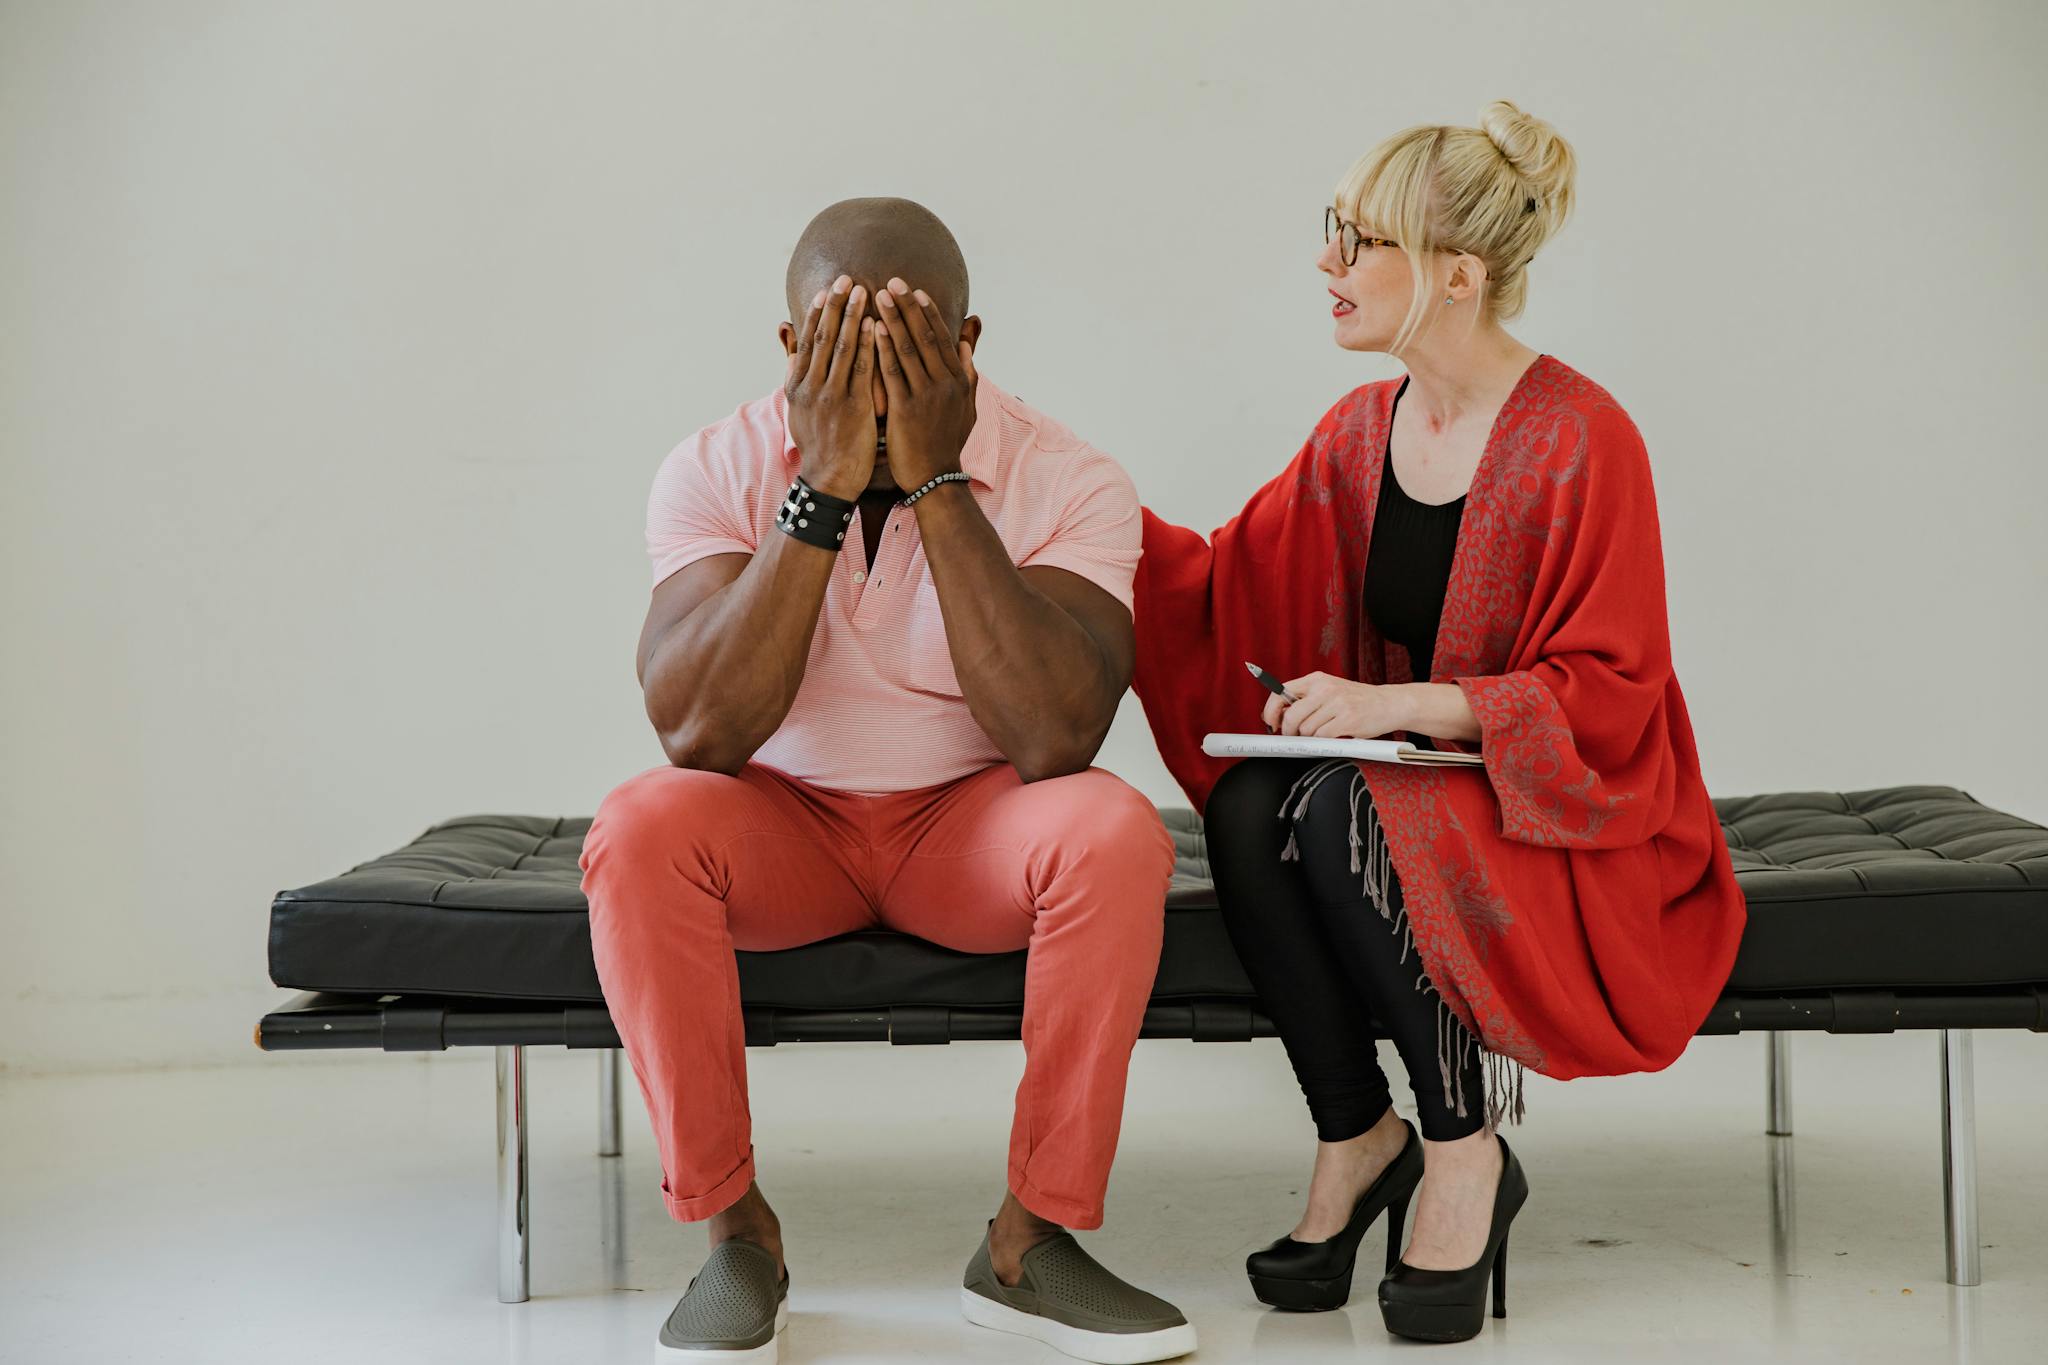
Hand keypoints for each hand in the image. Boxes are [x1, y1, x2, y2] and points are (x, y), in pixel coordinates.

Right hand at [785, 275, 876, 500]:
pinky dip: (868, 345)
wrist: (828, 479)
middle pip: (823, 337)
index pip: (807, 341)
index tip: (826, 290)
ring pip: (841, 348)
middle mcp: (810, 387)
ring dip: (853, 316)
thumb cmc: (818, 443)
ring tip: (864, 291)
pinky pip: (862, 369)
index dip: (816, 313)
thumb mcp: (797, 405)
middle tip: (846, 278)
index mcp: (796, 385)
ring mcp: (831, 397)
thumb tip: (786, 335)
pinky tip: (876, 325)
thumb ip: (794, 369)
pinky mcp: (853, 408)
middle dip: (835, 305)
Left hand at [873, 277, 975, 492]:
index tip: (916, 291)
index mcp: (958, 381)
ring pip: (908, 349)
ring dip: (893, 319)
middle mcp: (945, 384)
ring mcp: (926, 396)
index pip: (943, 339)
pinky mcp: (906, 411)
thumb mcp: (967, 408)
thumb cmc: (947, 444)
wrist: (935, 479)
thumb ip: (968, 375)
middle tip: (893, 281)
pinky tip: (872, 330)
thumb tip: (968, 346)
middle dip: (908, 307)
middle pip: (926, 337)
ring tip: (879, 296)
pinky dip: (883, 349)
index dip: (928, 313)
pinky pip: (893, 373)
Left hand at [1262, 672, 1409, 738]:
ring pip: (1306, 730)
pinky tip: (1333, 736)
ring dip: (1310, 738)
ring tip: (1322, 733)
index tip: (1270, 723)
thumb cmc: (1357, 700)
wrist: (1389, 703)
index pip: (1281, 692)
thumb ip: (1306, 699)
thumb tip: (1279, 716)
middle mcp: (1325, 688)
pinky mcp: (1348, 719)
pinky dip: (1323, 742)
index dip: (1270, 711)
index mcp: (1317, 679)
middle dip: (1288, 732)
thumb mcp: (1329, 691)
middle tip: (1294, 737)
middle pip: (1291, 715)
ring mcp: (1337, 703)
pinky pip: (1323, 737)